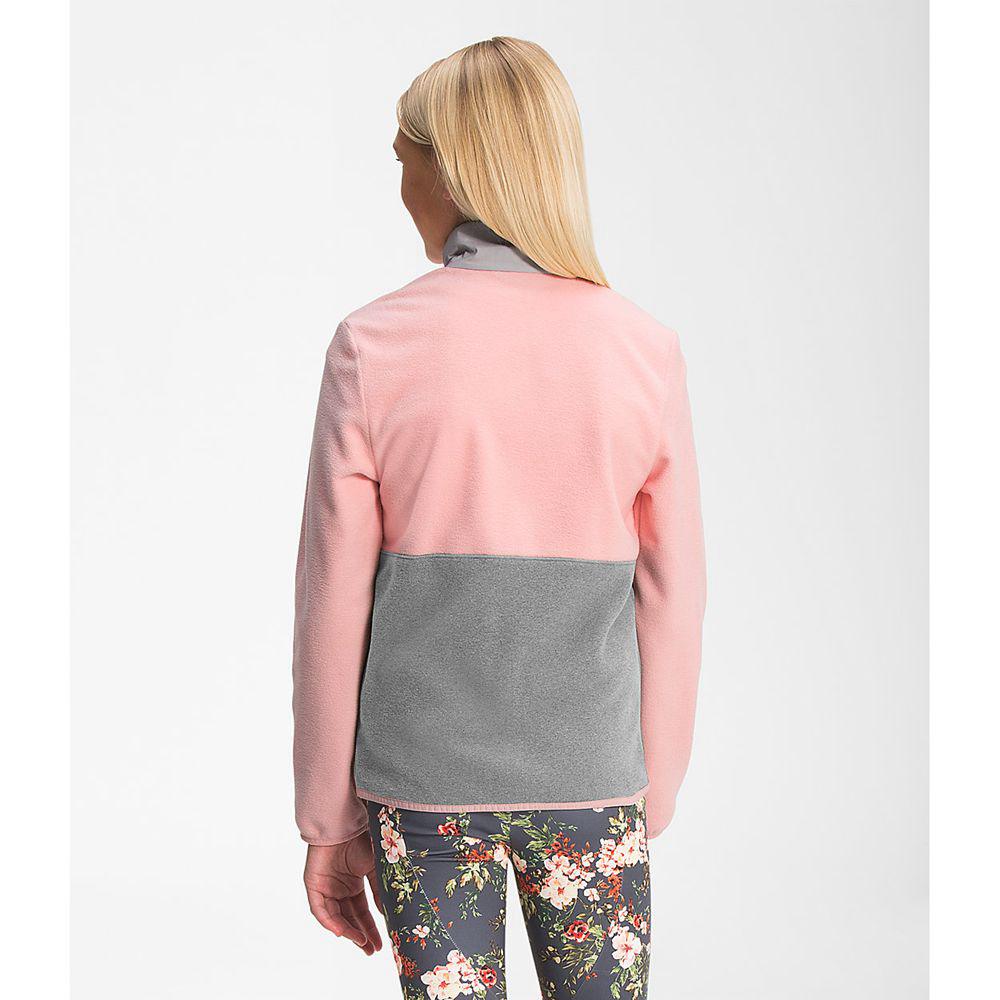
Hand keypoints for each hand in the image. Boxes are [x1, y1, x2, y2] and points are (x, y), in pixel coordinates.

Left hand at [304, 832, 382, 954]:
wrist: (343, 822)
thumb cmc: (361, 839)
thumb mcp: (375, 868)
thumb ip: (379, 890)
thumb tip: (387, 914)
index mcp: (354, 882)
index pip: (362, 911)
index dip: (370, 927)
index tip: (381, 943)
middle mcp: (339, 887)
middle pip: (349, 918)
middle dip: (360, 935)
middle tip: (371, 950)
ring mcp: (326, 887)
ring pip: (335, 917)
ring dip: (348, 931)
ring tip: (361, 943)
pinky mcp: (313, 885)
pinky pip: (319, 910)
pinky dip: (329, 921)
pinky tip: (341, 932)